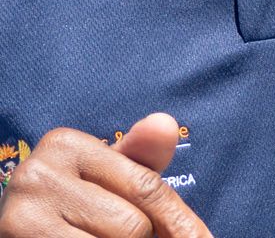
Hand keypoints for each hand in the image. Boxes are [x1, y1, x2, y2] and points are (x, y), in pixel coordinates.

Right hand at [0, 113, 210, 237]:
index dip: (176, 220)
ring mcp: (22, 214)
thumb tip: (166, 125)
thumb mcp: (109, 176)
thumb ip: (141, 159)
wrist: (21, 227)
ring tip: (94, 234)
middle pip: (132, 224)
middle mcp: (37, 174)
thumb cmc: (75, 203)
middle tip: (111, 230)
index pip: (146, 187)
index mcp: (65, 143)